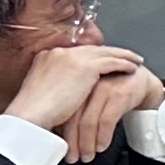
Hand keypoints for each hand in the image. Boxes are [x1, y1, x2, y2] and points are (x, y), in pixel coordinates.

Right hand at [9, 43, 150, 159]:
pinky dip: (124, 63)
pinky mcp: (85, 67)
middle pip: (91, 50)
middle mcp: (58, 53)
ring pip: (104, 52)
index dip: (92, 56)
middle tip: (124, 55)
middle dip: (109, 52)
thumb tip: (67, 92)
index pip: (76, 53)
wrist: (30, 115)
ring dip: (122, 55)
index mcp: (46, 58)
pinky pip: (111, 61)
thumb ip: (56, 86)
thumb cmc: (33, 112)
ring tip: (134, 60)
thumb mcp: (43, 93)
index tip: (102, 59)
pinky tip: (133, 67)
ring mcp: (72, 58)